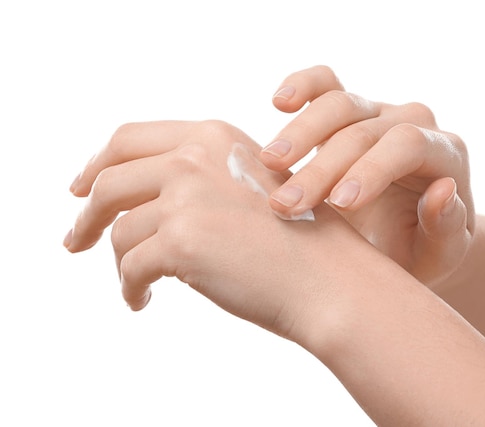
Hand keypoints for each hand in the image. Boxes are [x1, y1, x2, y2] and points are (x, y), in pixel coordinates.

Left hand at [63, 120, 367, 340]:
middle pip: (109, 180)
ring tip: (135, 284)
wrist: (331, 279)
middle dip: (87, 214)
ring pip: (120, 231)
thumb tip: (136, 204)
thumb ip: (198, 179)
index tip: (81, 188)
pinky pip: (131, 268)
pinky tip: (141, 300)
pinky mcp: (181, 241)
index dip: (96, 164)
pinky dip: (130, 288)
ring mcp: (186, 197)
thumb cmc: (298, 242)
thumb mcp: (249, 186)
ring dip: (120, 262)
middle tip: (75, 241)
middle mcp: (193, 157)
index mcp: (211, 136)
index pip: (129, 139)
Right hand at [260, 65, 474, 288]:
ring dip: (300, 132)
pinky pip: (324, 84)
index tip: (339, 204)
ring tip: (268, 163)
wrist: (403, 240)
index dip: (372, 169)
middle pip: (365, 129)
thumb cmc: (422, 250)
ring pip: (338, 102)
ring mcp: (377, 113)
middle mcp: (412, 124)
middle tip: (285, 204)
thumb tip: (442, 189)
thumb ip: (446, 227)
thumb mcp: (441, 254)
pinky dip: (301, 85)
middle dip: (322, 167)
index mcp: (445, 155)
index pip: (408, 146)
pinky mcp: (347, 112)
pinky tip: (280, 102)